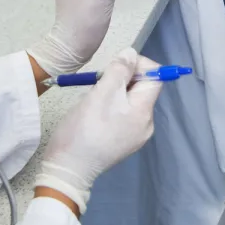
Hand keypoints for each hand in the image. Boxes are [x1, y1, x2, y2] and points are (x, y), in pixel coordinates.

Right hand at [33, 48, 162, 212]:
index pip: (155, 76)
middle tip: (98, 85)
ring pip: (130, 101)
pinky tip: (94, 116)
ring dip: (113, 93)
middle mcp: (146, 124)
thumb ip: (118, 70)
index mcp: (144, 111)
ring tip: (94, 102)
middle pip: (142, 89)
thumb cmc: (84, 130)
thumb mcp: (100, 93)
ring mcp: (135, 136)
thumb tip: (131, 54)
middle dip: (121, 80)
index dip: (138, 64)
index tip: (115, 66)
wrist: (68, 169)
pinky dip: (110, 108)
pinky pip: (122, 116)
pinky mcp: (123, 142)